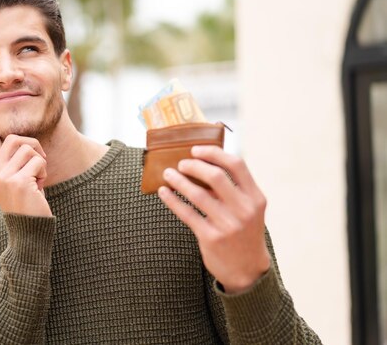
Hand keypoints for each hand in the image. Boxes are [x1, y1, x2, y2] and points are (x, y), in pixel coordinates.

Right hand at [0, 100, 51, 216]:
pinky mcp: (17, 181)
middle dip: (34, 148)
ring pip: (29, 149)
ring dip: (40, 162)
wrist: (28, 229)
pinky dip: (43, 172)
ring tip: (36, 180)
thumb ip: (14, 161)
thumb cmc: (27, 203)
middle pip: (16, 139)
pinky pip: (38, 161)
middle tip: (38, 166)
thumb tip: (20, 140)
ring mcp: (3, 176)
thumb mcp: (17, 180)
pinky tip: (38, 188)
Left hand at [158, 145, 270, 293]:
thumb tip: (204, 163)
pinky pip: (186, 213)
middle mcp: (244, 209)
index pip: (236, 165)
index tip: (196, 150)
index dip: (214, 153)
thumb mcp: (249, 209)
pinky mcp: (211, 238)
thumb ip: (233, 188)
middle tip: (181, 164)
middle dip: (193, 165)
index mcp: (255, 197)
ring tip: (168, 174)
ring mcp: (228, 225)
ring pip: (197, 194)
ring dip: (178, 180)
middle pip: (215, 176)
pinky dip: (172, 200)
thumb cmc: (244, 232)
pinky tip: (164, 192)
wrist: (248, 271)